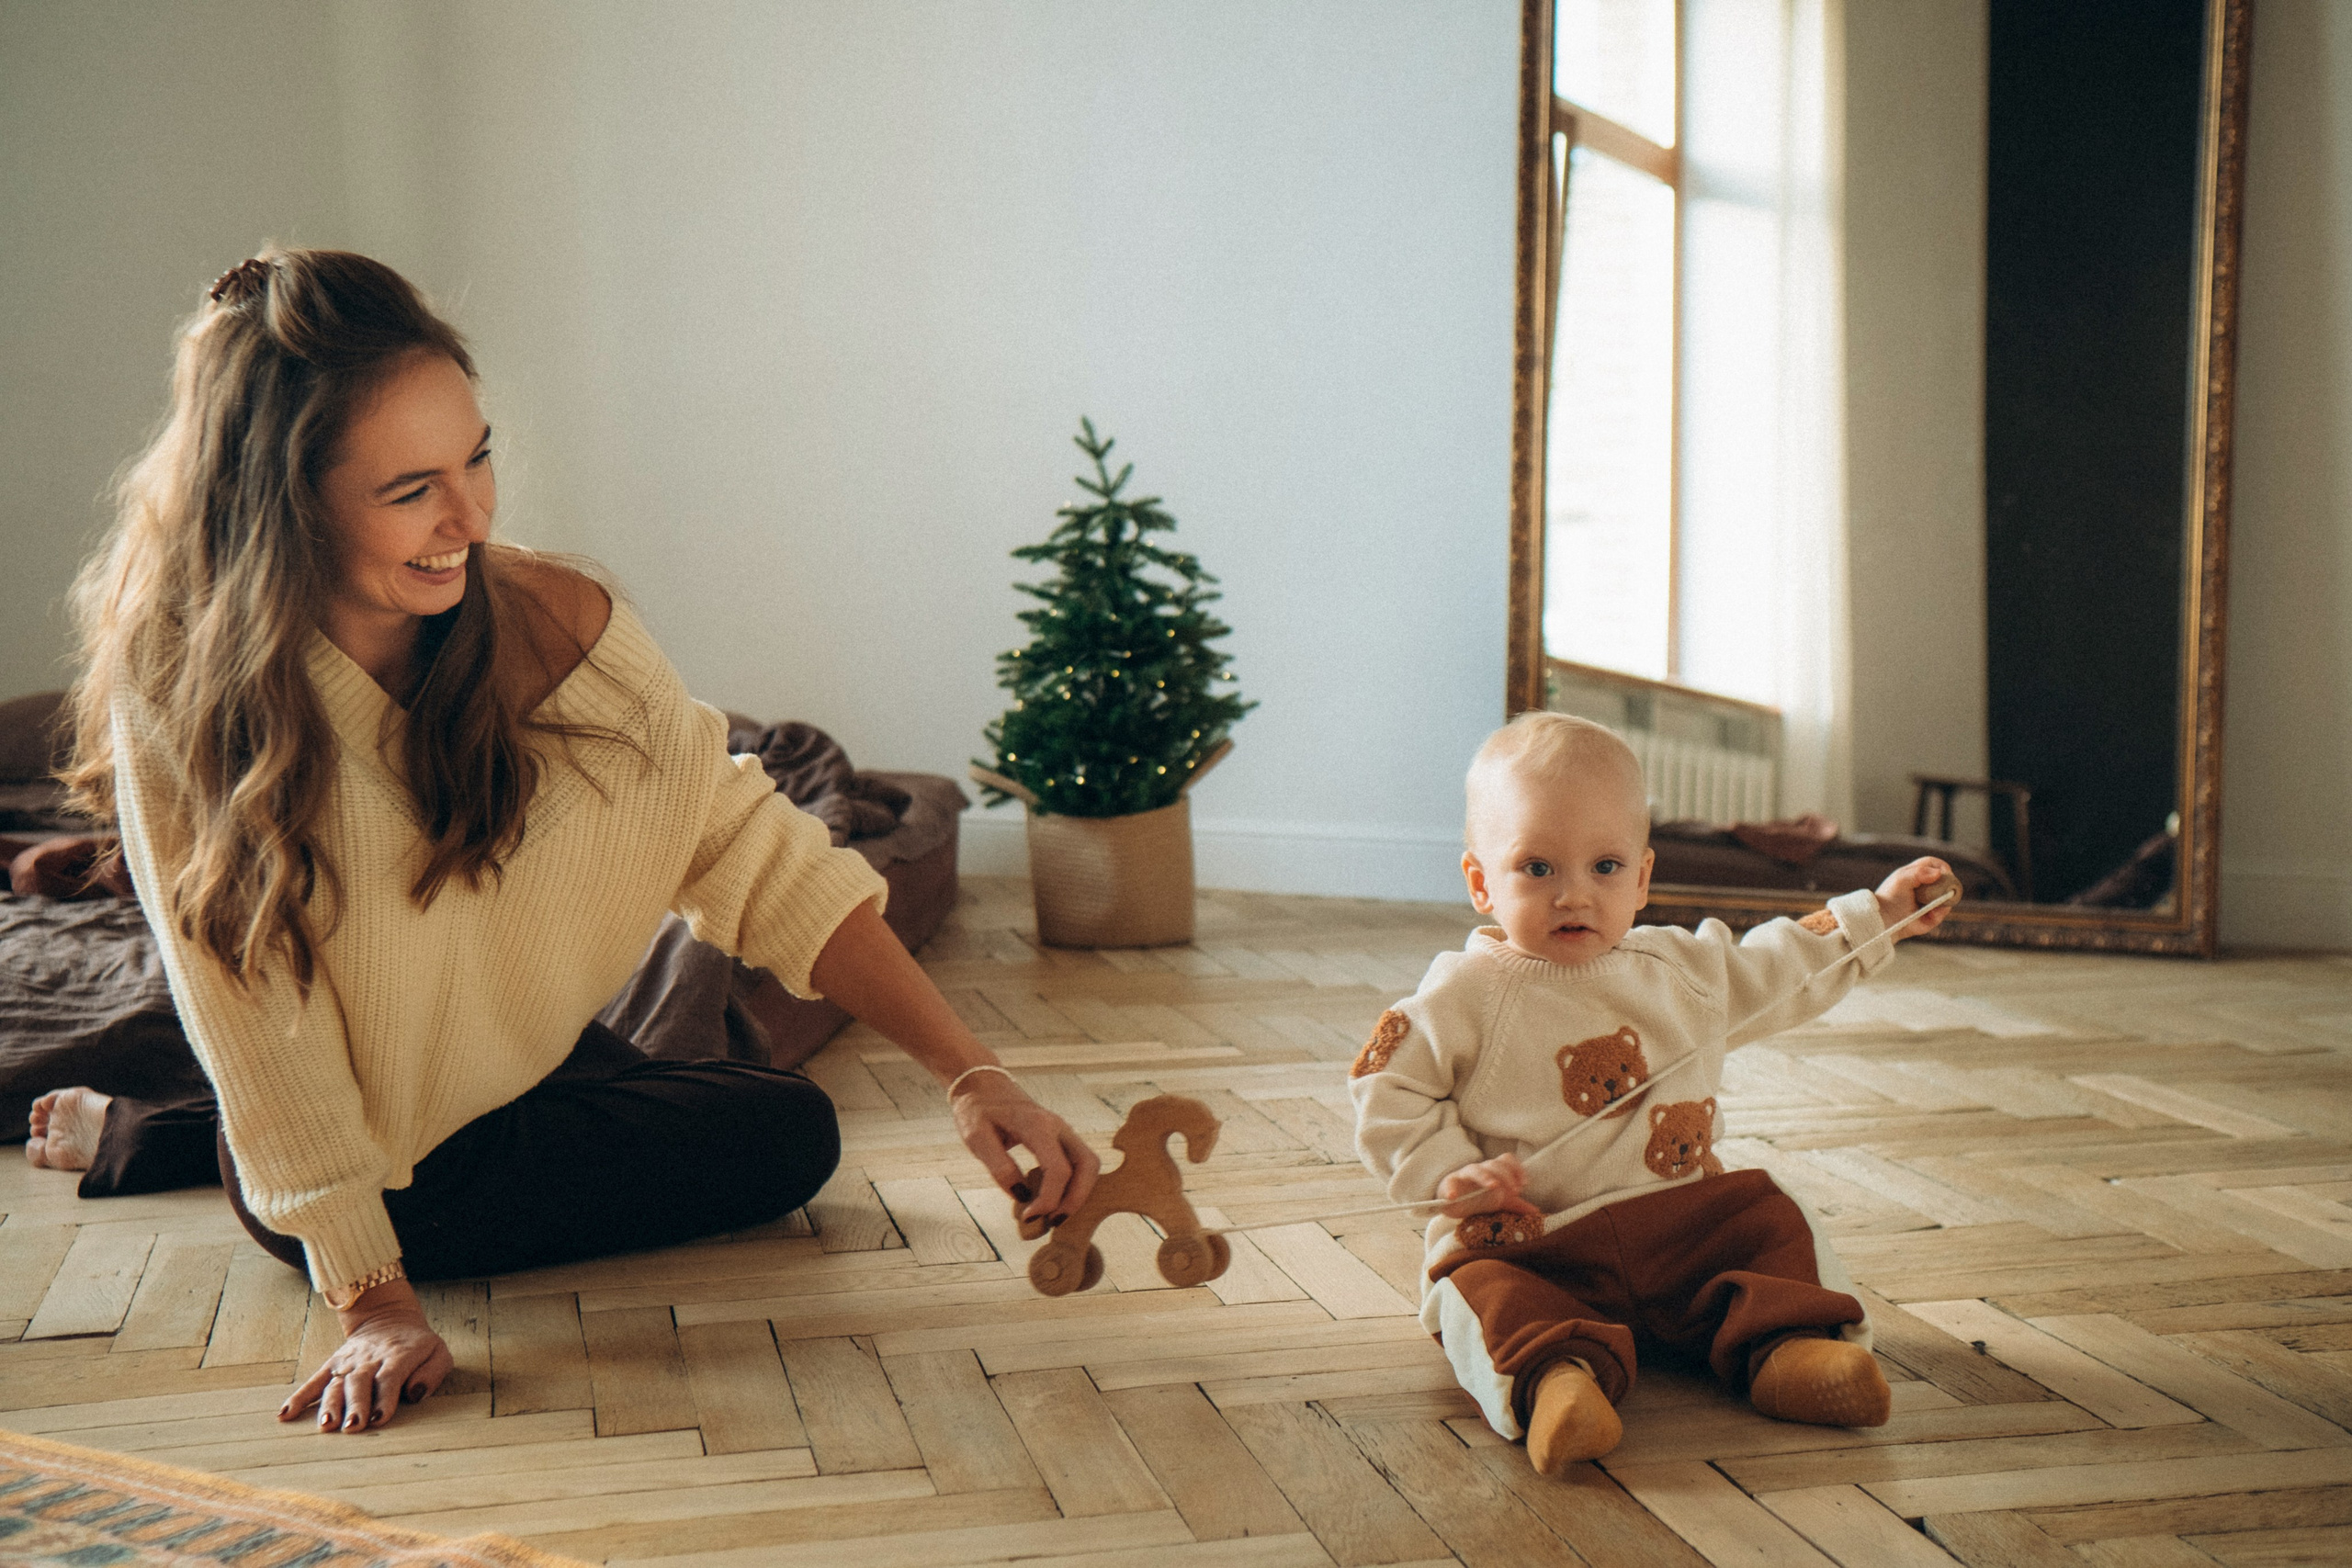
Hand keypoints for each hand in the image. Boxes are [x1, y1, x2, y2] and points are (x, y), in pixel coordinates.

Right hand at [281, 1278, 452, 1432]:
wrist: (389, 1318)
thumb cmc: (418, 1344)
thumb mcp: (439, 1351)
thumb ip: (433, 1372)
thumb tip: (417, 1393)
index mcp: (399, 1357)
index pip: (390, 1378)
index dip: (385, 1398)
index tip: (379, 1418)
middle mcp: (370, 1360)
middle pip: (361, 1383)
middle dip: (356, 1405)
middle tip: (353, 1428)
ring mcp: (349, 1363)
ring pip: (337, 1384)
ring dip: (330, 1405)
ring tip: (326, 1425)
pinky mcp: (333, 1365)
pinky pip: (314, 1381)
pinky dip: (299, 1397)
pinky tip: (285, 1414)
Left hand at [951, 1073, 1100, 1222]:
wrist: (983, 1085)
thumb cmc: (978, 1110)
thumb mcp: (976, 1138)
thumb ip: (999, 1166)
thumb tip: (1021, 1195)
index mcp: (1038, 1125)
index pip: (1058, 1169)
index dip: (1049, 1199)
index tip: (1029, 1217)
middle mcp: (1058, 1126)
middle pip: (1087, 1165)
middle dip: (1076, 1199)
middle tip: (1054, 1222)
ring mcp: (1063, 1130)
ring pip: (1089, 1164)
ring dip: (1080, 1193)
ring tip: (1056, 1214)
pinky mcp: (1062, 1137)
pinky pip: (1080, 1162)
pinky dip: (1075, 1184)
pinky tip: (1055, 1199)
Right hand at [1437, 1154, 1543, 1219]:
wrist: (1454, 1206)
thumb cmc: (1478, 1199)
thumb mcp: (1499, 1203)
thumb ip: (1516, 1205)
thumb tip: (1536, 1211)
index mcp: (1493, 1171)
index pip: (1507, 1160)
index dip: (1517, 1169)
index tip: (1524, 1184)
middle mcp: (1480, 1170)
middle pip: (1494, 1164)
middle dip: (1506, 1175)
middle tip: (1514, 1190)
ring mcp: (1464, 1175)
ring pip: (1474, 1169)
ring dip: (1485, 1176)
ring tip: (1493, 1186)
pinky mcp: (1448, 1184)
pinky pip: (1450, 1182)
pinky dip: (1452, 1189)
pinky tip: (1454, 1196)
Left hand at [1876, 856, 1958, 939]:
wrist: (1884, 918)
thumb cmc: (1889, 896)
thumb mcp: (1901, 879)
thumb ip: (1918, 873)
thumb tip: (1938, 873)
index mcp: (1918, 874)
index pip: (1935, 865)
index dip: (1942, 866)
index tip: (1946, 872)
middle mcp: (1927, 887)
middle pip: (1946, 880)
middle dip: (1948, 883)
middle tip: (1945, 888)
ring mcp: (1931, 901)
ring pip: (1948, 896)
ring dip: (1944, 898)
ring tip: (1934, 903)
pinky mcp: (1932, 916)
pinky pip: (1943, 912)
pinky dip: (1939, 912)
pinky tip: (1931, 913)